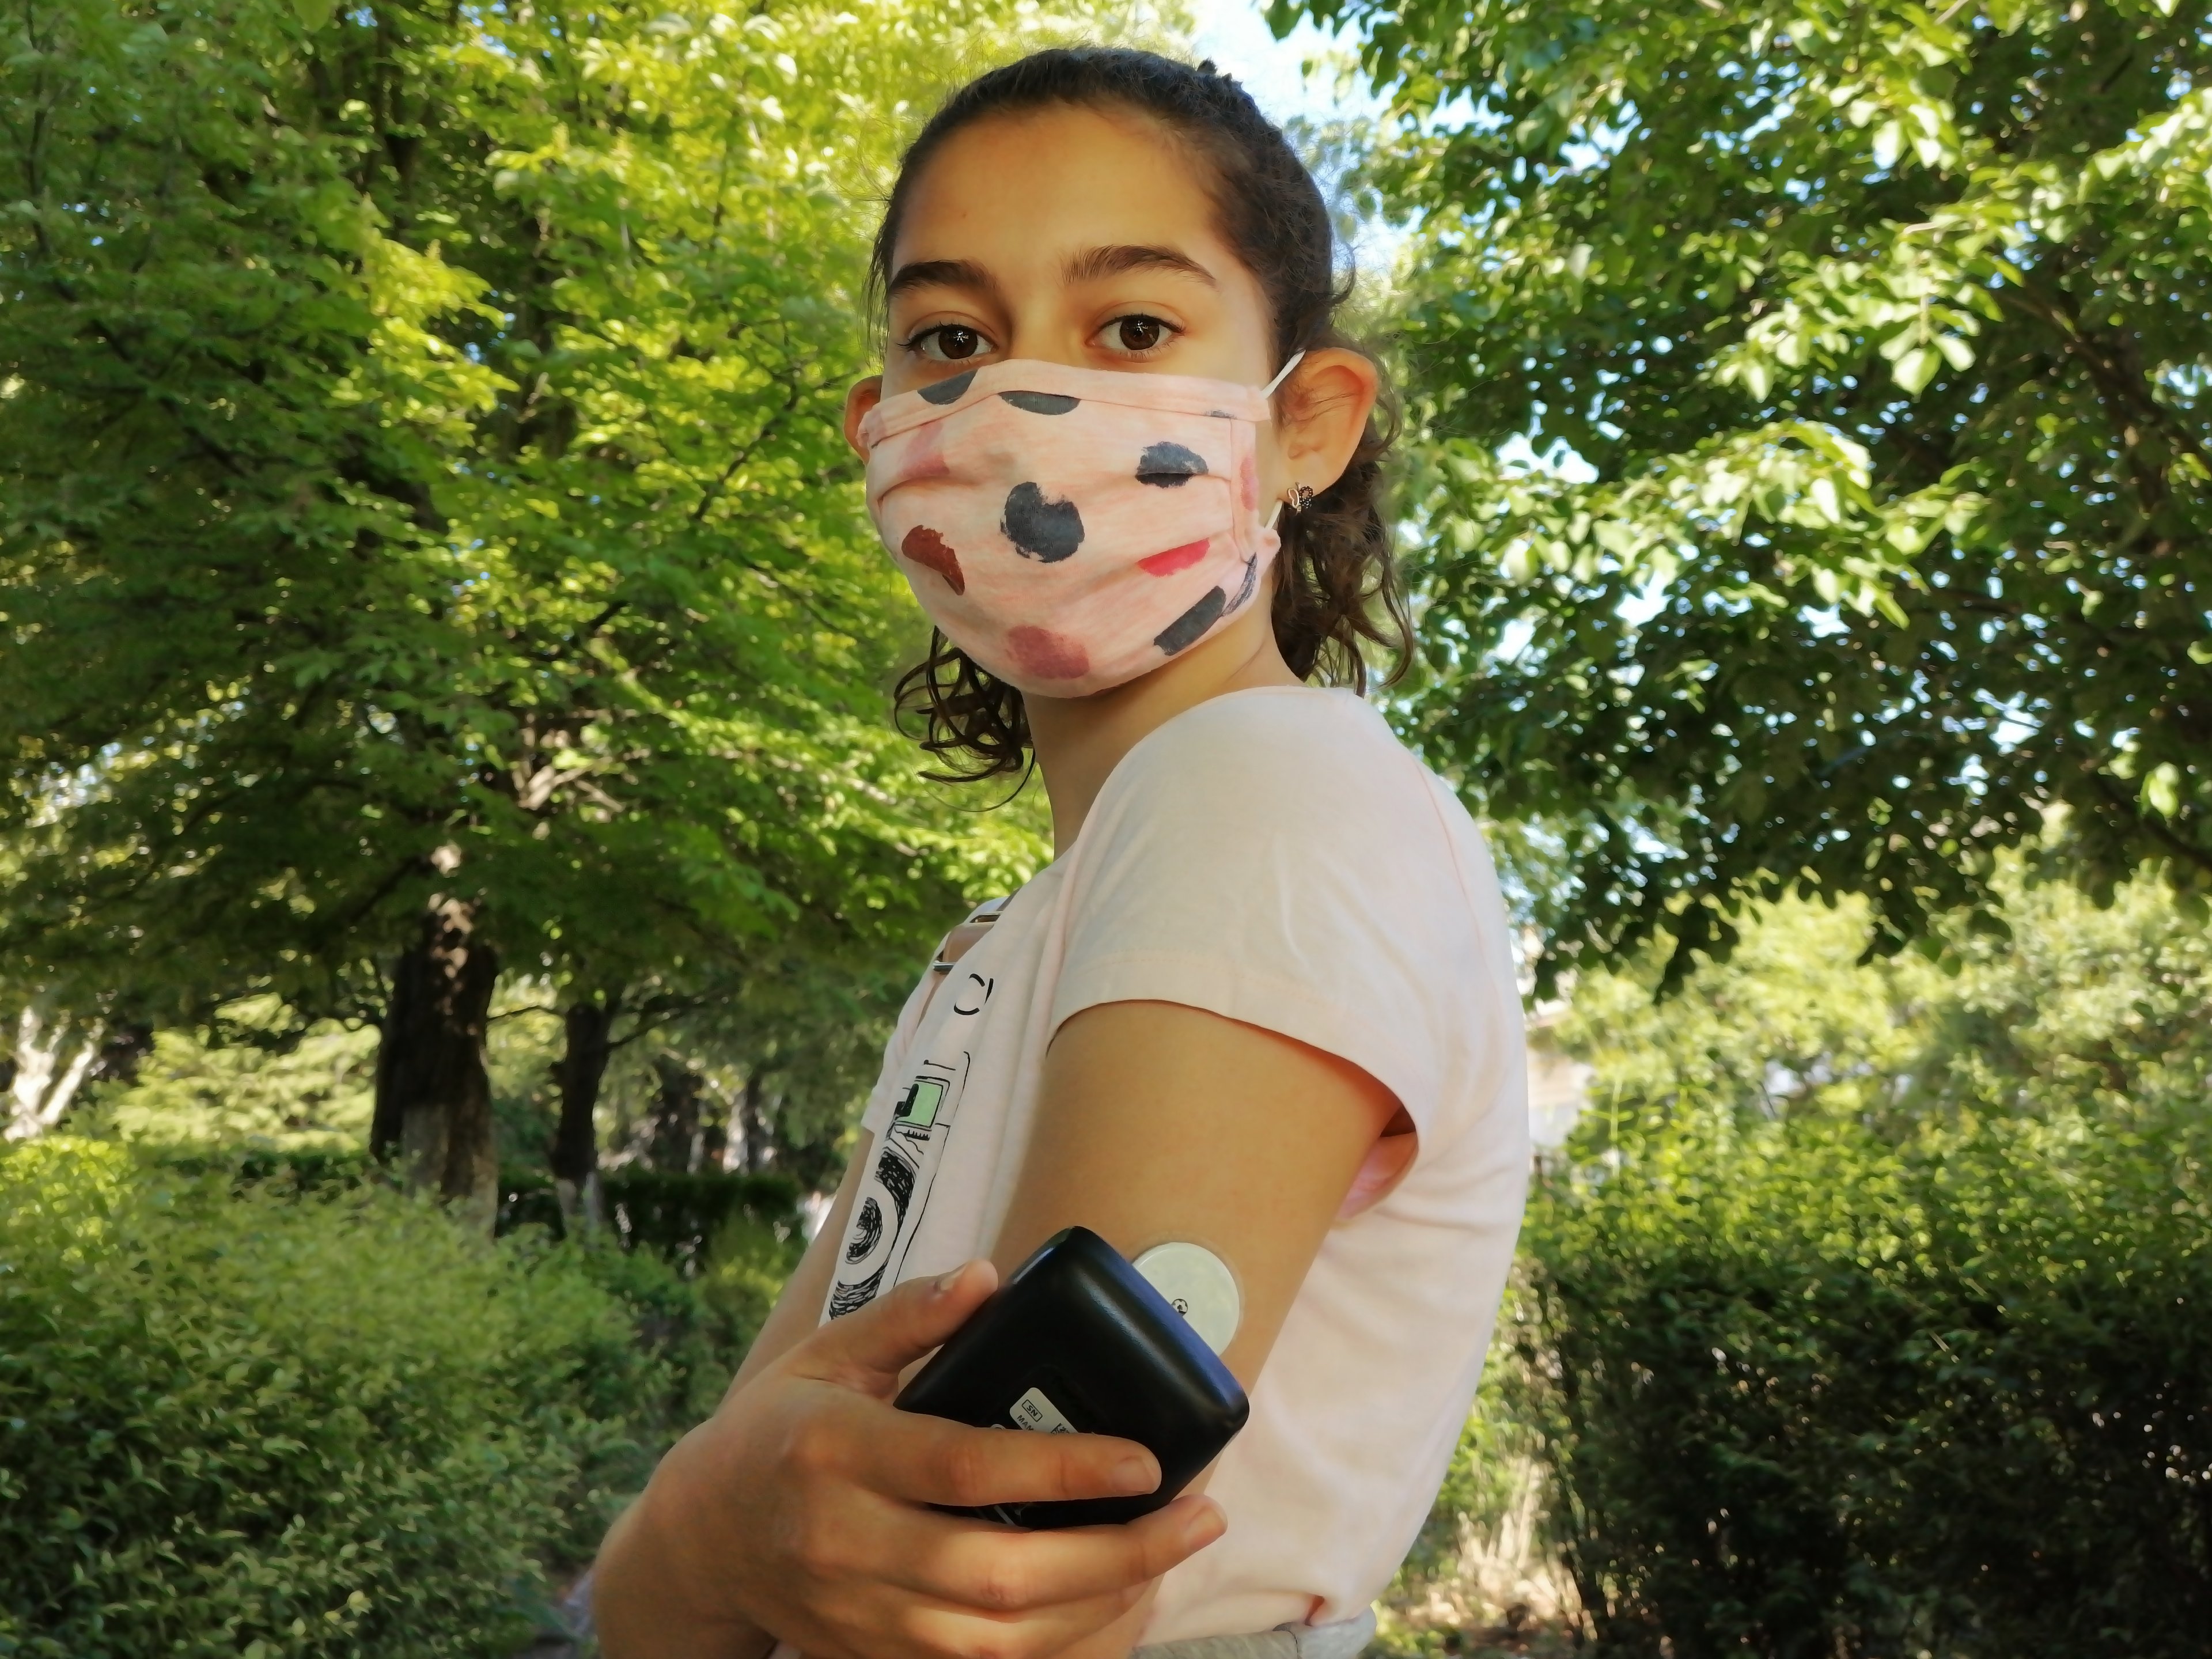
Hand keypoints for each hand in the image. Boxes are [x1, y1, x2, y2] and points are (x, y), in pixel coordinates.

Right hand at [593, 1260, 1227, 1658]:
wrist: (700, 1538)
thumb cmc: (777, 1429)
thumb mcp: (827, 1354)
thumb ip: (909, 1317)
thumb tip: (990, 1276)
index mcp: (835, 1452)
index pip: (964, 1469)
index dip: (1060, 1472)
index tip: (1143, 1459)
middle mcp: (846, 1542)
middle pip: (996, 1575)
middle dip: (1113, 1555)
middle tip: (1196, 1517)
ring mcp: (859, 1614)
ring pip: (997, 1640)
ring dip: (1099, 1607)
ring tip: (1170, 1556)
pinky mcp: (872, 1656)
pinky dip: (1054, 1646)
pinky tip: (1112, 1605)